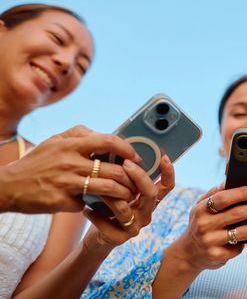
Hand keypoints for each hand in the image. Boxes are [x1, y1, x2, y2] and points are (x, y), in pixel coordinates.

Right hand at [0, 125, 141, 213]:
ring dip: (124, 195)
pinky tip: (98, 208)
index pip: (108, 142)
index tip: (136, 157)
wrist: (7, 186)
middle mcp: (70, 162)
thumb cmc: (36, 163)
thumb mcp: (54, 142)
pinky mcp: (61, 201)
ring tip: (128, 198)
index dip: (128, 149)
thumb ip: (78, 134)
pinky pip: (87, 204)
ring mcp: (66, 183)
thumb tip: (101, 134)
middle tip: (137, 184)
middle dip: (131, 179)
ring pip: (108, 189)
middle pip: (114, 170)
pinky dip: (94, 206)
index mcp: (70, 145)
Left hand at [82, 155, 173, 252]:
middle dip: (139, 177)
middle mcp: (146, 213)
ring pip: (125, 209)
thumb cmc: (108, 209)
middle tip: (125, 164)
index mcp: (148, 200)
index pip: (166, 186)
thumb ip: (124, 177)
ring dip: (110, 195)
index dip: (168, 172)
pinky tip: (86, 210)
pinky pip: (108, 226)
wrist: (98, 238)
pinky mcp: (120, 239)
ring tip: (96, 185)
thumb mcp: (119, 191)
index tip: (163, 156)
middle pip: (150, 193)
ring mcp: (134, 227)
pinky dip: (95, 216)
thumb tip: (121, 151)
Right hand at [174, 186, 246, 270]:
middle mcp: (204, 225)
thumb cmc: (200, 224)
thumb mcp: (200, 207)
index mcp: (201, 210)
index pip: (223, 198)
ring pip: (242, 233)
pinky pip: (239, 248)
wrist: (188, 254)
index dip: (241, 193)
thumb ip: (214, 194)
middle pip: (236, 214)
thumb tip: (229, 178)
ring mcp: (210, 242)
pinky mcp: (218, 256)